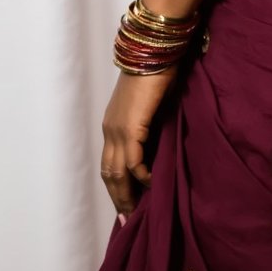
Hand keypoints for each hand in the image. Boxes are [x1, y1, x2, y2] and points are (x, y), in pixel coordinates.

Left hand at [100, 63, 179, 219]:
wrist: (153, 50)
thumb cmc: (157, 71)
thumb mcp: (152, 105)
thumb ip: (153, 124)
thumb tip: (162, 144)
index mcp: (113, 124)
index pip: (109, 163)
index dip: (116, 186)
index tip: (125, 205)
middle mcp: (110, 129)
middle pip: (108, 173)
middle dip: (118, 197)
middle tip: (128, 220)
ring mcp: (117, 128)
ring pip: (116, 172)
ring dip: (126, 193)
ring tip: (136, 212)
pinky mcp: (131, 127)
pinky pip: (133, 161)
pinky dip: (141, 175)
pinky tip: (150, 184)